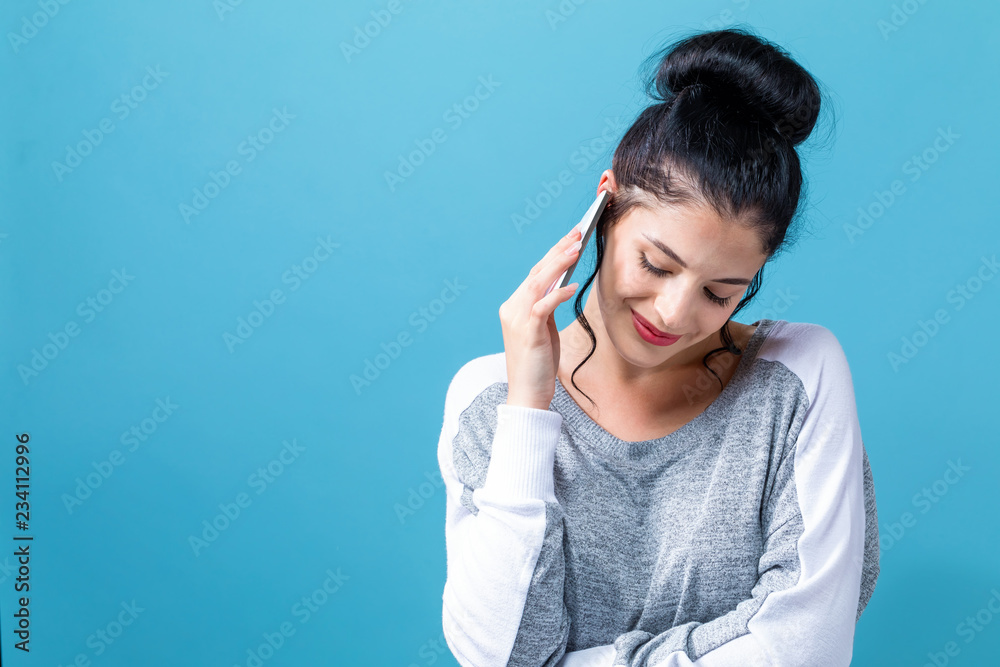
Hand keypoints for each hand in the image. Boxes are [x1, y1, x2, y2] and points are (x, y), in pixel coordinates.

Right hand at [499, 226, 582, 410]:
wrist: (527, 394)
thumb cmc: (538, 364)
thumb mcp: (544, 330)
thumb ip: (547, 308)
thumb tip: (562, 286)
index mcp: (514, 307)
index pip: (536, 274)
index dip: (554, 254)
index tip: (572, 238)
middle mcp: (511, 308)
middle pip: (537, 272)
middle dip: (558, 250)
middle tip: (577, 233)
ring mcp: (517, 319)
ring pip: (538, 283)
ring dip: (559, 263)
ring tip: (577, 248)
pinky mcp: (528, 332)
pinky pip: (543, 305)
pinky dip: (558, 293)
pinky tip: (573, 285)